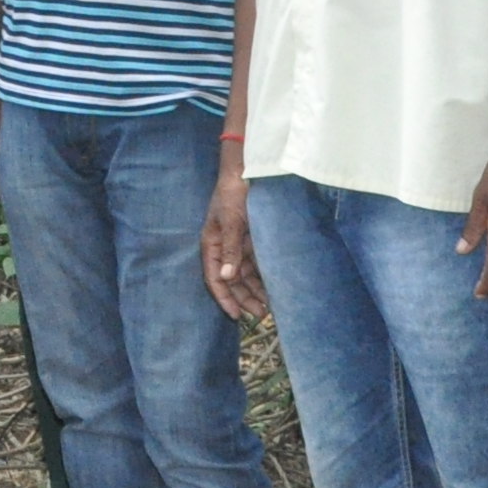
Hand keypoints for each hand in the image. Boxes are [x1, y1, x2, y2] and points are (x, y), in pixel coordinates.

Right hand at [200, 167, 265, 321]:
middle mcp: (225, 248)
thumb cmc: (233, 194)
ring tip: (270, 305)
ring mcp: (240, 245)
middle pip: (232, 280)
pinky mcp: (253, 240)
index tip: (235, 315)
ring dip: (255, 290)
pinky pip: (257, 264)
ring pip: (246, 275)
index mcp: (212, 244)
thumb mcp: (231, 221)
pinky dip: (264, 276)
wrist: (248, 171)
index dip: (224, 297)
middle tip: (261, 314)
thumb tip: (226, 277)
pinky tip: (275, 286)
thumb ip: (230, 250)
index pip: (214, 277)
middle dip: (244, 298)